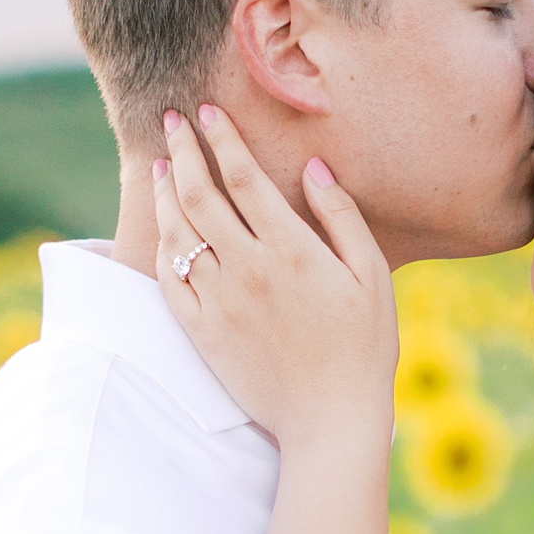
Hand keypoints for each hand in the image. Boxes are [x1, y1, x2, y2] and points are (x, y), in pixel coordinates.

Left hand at [152, 104, 398, 451]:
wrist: (330, 421)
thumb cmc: (362, 349)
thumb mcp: (371, 277)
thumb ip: (342, 217)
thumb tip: (314, 169)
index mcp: (291, 250)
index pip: (245, 177)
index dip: (223, 138)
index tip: (208, 112)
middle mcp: (248, 270)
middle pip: (201, 195)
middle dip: (183, 150)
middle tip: (172, 121)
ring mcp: (220, 302)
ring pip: (178, 234)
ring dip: (166, 192)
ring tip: (162, 165)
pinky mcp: (204, 334)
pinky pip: (171, 282)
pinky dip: (163, 249)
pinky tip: (166, 231)